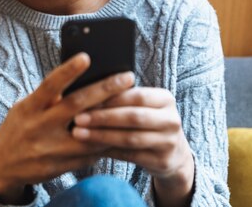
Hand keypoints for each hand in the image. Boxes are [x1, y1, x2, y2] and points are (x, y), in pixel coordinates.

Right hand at [0, 53, 134, 203]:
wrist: (2, 165)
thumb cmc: (20, 127)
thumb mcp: (26, 107)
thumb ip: (49, 97)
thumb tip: (81, 79)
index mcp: (29, 108)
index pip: (49, 85)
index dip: (67, 71)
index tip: (86, 57)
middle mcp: (39, 127)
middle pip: (76, 106)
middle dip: (104, 90)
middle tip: (127, 77)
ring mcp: (50, 149)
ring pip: (89, 133)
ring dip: (112, 120)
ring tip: (133, 105)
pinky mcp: (60, 167)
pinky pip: (89, 154)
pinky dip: (105, 142)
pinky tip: (119, 132)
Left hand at [71, 86, 194, 206]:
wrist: (173, 152)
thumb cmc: (147, 121)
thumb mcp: (143, 106)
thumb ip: (122, 98)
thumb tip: (85, 90)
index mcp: (165, 99)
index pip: (136, 95)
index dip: (110, 97)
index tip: (85, 98)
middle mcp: (171, 120)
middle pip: (133, 117)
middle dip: (102, 117)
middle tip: (77, 118)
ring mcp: (169, 142)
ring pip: (130, 138)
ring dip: (101, 136)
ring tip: (79, 133)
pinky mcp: (162, 162)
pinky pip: (129, 155)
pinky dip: (108, 150)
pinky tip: (90, 147)